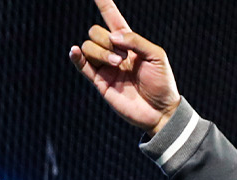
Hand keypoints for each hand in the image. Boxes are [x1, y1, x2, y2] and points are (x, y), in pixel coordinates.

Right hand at [69, 1, 180, 134]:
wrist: (160, 111)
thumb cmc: (162, 82)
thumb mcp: (156, 56)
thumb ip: (136, 41)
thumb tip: (113, 36)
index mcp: (128, 42)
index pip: (112, 17)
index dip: (103, 3)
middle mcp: (114, 51)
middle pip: (95, 32)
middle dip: (107, 40)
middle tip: (124, 57)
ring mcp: (105, 67)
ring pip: (89, 47)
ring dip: (102, 52)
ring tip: (118, 65)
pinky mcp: (100, 82)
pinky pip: (82, 65)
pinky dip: (76, 57)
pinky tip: (74, 51)